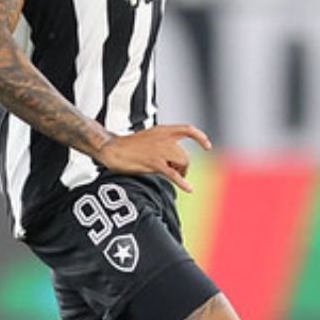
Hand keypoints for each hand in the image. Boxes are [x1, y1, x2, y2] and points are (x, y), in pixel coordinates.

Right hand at [96, 124, 211, 191]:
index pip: (188, 129)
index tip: (207, 146)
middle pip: (185, 154)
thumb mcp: (150, 139)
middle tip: (178, 173)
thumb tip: (174, 159)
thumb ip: (164, 144)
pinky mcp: (154, 162)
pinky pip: (173, 173)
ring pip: (182, 163)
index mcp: (163, 130)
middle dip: (184, 166)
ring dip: (181, 172)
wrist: (112, 149)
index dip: (200, 137)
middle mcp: (164, 138)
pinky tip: (189, 189)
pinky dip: (182, 182)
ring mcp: (160, 150)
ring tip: (174, 176)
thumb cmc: (129, 146)